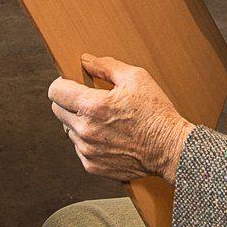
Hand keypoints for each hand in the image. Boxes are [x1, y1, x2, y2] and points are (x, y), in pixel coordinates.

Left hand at [49, 55, 192, 182]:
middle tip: (91, 100)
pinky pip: (79, 148)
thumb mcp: (136, 78)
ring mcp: (87, 151)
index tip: (71, 83)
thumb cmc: (156, 113)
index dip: (62, 83)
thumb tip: (86, 60)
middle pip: (57, 110)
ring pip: (69, 130)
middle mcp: (85, 131)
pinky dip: (88, 141)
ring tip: (105, 120)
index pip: (55, 92)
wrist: (171, 149)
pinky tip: (109, 136)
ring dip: (79, 122)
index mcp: (92, 107)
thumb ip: (106, 66)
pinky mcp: (93, 166)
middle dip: (69, 102)